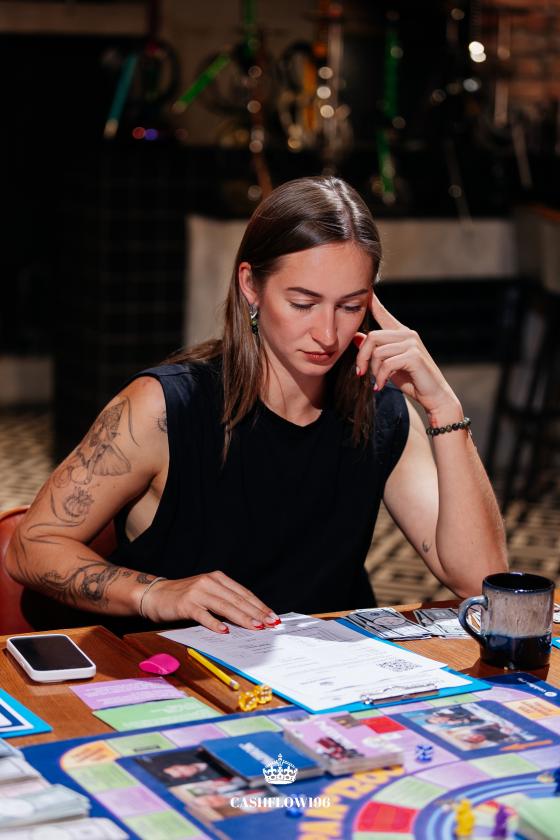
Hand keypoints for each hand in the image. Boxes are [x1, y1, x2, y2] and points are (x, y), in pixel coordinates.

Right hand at [139, 571, 279, 632]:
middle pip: (237, 599)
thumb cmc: (184, 597)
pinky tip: (224, 631)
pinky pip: (203, 615)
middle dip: (256, 613)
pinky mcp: (185, 604)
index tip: (273, 617)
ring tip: (255, 627)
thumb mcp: (207, 594)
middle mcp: (209, 582)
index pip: (244, 593)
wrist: (155, 595)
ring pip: (225, 606)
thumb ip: (224, 602)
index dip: (259, 605)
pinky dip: (214, 623)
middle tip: (270, 624)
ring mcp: (197, 592)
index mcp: (218, 578)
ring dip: (242, 618)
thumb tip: (250, 618)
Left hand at [354, 293, 459, 418]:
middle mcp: (407, 334)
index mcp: (401, 333)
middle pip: (372, 337)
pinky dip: (380, 377)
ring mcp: (412, 344)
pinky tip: (380, 386)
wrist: (434, 396)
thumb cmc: (411, 379)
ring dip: (373, 370)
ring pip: (378, 352)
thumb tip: (355, 337)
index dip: (373, 302)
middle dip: (362, 357)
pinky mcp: (414, 356)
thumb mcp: (388, 364)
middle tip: (360, 373)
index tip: (365, 291)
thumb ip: (374, 351)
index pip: (383, 313)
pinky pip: (387, 364)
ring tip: (375, 381)